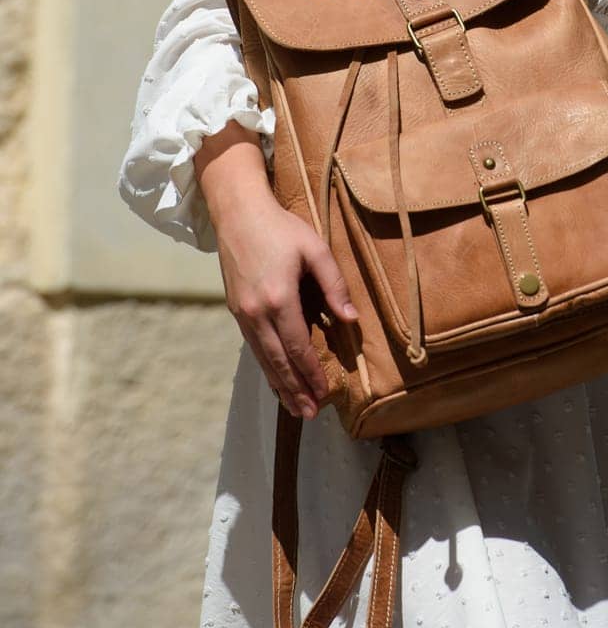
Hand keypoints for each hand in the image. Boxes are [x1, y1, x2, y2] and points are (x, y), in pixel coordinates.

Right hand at [215, 192, 358, 421]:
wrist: (238, 213)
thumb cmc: (281, 227)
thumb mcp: (315, 249)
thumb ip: (334, 285)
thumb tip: (351, 319)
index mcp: (279, 299)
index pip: (298, 347)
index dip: (312, 373)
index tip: (326, 393)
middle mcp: (257, 312)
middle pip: (278, 361)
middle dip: (295, 390)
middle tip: (310, 414)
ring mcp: (242, 313)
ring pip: (263, 358)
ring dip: (280, 385)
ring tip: (295, 408)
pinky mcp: (236, 310)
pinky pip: (253, 347)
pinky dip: (266, 367)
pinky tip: (276, 378)